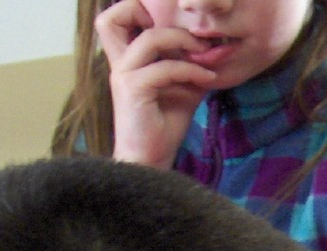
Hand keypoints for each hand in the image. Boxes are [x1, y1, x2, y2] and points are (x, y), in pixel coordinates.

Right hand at [97, 0, 218, 166]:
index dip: (137, 11)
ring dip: (184, 42)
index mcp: (126, 59)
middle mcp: (119, 63)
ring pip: (150, 37)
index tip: (172, 24)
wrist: (152, 159)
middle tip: (189, 34)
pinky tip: (208, 78)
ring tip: (206, 54)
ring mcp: (123, 74)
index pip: (114, 19)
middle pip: (112, 17)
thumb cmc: (163, 125)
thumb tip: (214, 51)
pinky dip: (191, 70)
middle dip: (153, 14)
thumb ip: (190, 66)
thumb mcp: (183, 89)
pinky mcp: (133, 89)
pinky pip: (166, 68)